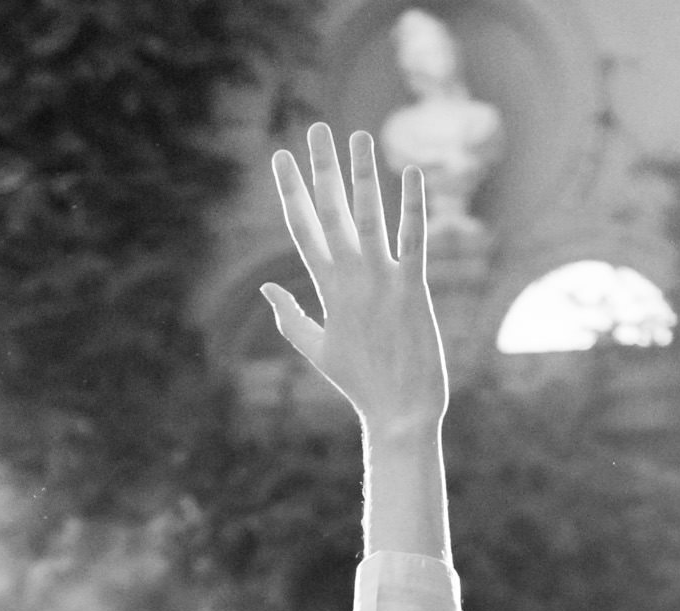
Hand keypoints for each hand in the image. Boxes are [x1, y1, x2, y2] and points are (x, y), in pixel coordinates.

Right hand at [263, 126, 445, 440]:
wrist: (399, 413)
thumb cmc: (361, 383)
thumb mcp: (317, 350)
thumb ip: (290, 317)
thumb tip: (265, 288)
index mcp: (327, 289)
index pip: (302, 230)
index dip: (290, 192)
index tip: (279, 158)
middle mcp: (350, 278)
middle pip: (329, 213)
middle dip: (321, 169)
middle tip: (315, 129)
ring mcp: (381, 282)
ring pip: (368, 218)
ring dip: (362, 176)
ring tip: (359, 136)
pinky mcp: (413, 290)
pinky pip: (413, 241)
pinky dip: (413, 208)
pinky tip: (414, 174)